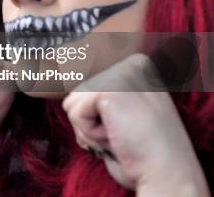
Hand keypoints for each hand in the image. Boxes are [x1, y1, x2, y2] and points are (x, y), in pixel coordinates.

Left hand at [62, 54, 207, 194]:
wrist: (167, 172)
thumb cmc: (144, 152)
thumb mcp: (123, 114)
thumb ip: (101, 99)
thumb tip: (68, 97)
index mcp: (136, 67)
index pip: (87, 88)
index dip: (97, 117)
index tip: (125, 127)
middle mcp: (129, 65)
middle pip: (77, 95)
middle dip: (91, 123)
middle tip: (122, 134)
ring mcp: (120, 74)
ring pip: (72, 104)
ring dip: (88, 130)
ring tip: (119, 135)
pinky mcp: (108, 90)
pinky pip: (75, 114)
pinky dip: (89, 134)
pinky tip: (116, 136)